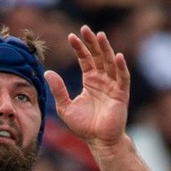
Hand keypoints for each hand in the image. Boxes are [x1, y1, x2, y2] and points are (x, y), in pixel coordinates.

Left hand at [47, 25, 129, 147]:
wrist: (99, 141)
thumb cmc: (84, 126)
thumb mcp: (65, 107)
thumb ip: (58, 90)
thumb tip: (47, 72)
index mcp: (90, 81)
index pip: (85, 59)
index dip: (79, 48)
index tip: (71, 36)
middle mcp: (103, 80)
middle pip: (98, 56)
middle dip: (92, 42)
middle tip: (85, 29)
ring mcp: (113, 86)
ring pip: (110, 63)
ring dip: (106, 49)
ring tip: (100, 35)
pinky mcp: (121, 94)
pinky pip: (123, 77)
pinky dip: (121, 66)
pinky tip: (117, 55)